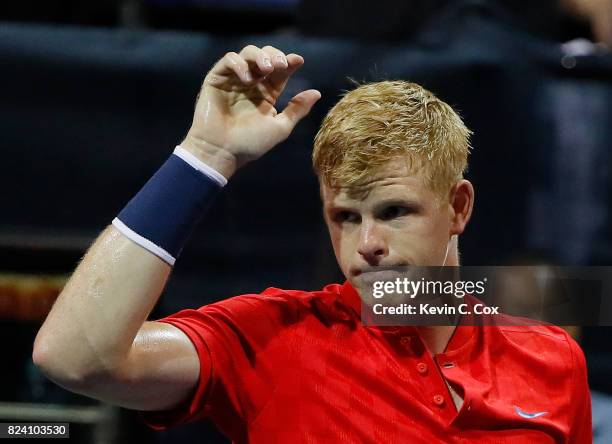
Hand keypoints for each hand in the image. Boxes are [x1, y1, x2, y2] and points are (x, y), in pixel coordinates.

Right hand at [182, 45, 320, 178]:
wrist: (222, 152)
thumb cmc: (250, 144)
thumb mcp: (280, 127)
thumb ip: (297, 110)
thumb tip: (317, 93)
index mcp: (267, 94)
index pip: (281, 71)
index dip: (290, 62)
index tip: (298, 61)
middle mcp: (252, 84)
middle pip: (265, 56)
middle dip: (274, 55)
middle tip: (281, 64)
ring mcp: (234, 80)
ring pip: (247, 54)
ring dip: (259, 56)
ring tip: (266, 68)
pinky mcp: (216, 79)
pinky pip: (228, 60)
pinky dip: (239, 63)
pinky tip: (247, 78)